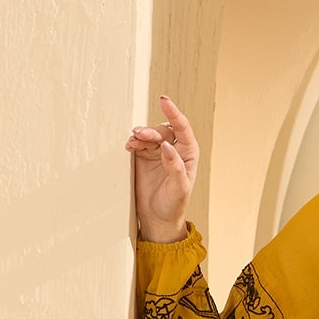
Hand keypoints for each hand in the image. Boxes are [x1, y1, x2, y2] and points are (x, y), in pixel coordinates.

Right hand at [125, 92, 198, 241]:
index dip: (174, 113)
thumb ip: (175, 166)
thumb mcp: (179, 188)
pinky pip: (139, 143)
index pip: (183, 128)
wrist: (157, 218)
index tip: (164, 101)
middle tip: (140, 134)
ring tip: (133, 140)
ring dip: (141, 134)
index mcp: (188, 153)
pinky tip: (129, 145)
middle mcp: (174, 149)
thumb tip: (167, 145)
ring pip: (149, 134)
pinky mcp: (144, 156)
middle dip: (151, 130)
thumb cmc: (173, 204)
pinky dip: (134, 141)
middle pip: (163, 130)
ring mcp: (158, 152)